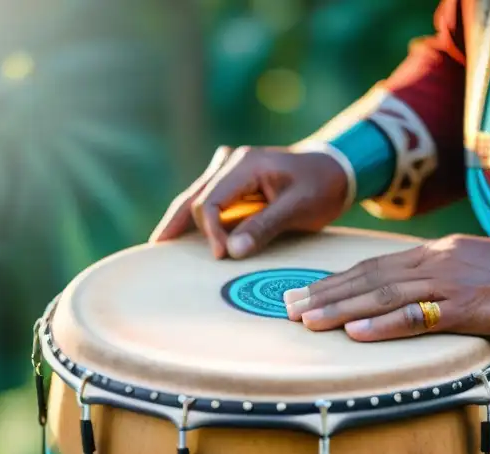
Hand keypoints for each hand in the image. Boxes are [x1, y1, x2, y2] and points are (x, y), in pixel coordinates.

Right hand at [149, 146, 348, 258]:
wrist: (332, 169)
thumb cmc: (320, 187)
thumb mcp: (298, 208)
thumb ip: (265, 226)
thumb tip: (231, 251)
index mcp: (246, 164)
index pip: (211, 201)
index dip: (211, 232)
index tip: (221, 257)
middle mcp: (229, 161)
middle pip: (194, 199)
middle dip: (180, 228)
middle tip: (162, 257)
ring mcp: (226, 169)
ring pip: (193, 198)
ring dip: (178, 223)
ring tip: (156, 246)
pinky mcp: (229, 181)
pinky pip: (205, 201)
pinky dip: (191, 220)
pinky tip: (174, 237)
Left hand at [282, 235, 489, 340]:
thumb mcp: (465, 265)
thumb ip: (431, 275)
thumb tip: (398, 294)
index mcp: (430, 252)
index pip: (371, 265)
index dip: (334, 280)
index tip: (303, 292)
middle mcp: (432, 262)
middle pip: (367, 278)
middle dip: (324, 294)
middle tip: (288, 309)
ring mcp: (447, 284)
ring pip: (382, 295)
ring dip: (341, 309)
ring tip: (308, 322)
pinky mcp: (465, 308)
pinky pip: (417, 316)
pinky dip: (383, 325)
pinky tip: (355, 333)